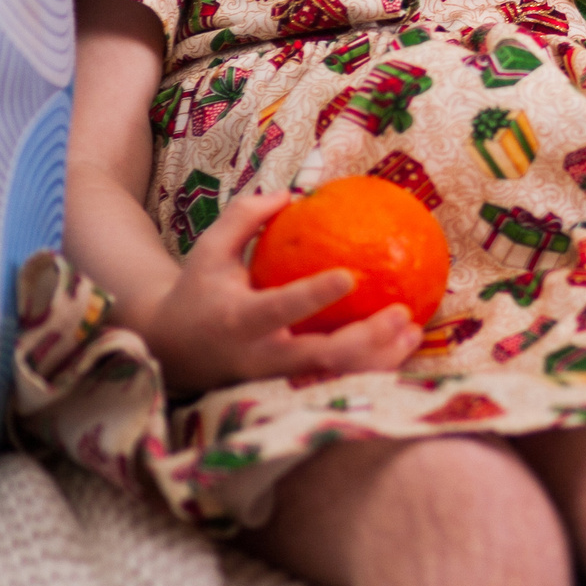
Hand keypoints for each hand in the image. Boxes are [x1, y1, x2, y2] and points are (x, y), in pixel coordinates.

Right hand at [123, 191, 420, 395]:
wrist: (172, 352)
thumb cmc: (199, 291)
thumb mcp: (209, 251)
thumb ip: (244, 218)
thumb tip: (291, 193)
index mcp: (237, 319)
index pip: (278, 309)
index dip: (312, 296)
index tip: (349, 276)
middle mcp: (259, 357)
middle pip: (317, 357)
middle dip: (363, 340)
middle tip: (400, 313)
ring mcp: (276, 381)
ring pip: (335, 378)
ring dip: (379, 359)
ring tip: (414, 330)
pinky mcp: (291, 392)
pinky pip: (338, 382)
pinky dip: (375, 366)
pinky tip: (406, 342)